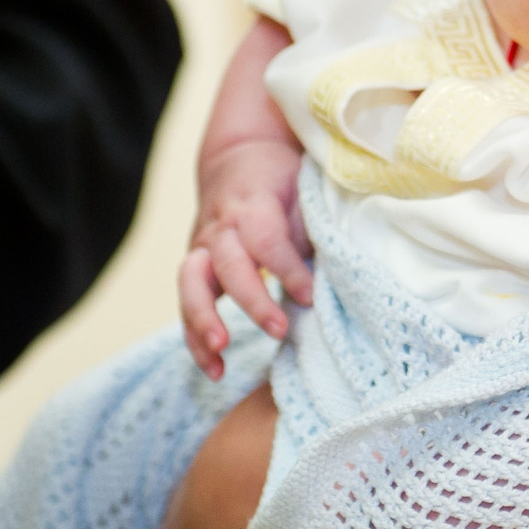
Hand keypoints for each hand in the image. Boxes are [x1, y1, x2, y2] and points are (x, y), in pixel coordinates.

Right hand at [179, 138, 311, 378]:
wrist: (240, 158)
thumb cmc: (282, 181)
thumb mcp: (303, 192)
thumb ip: (313, 230)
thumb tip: (340, 273)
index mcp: (252, 203)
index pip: (267, 240)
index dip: (288, 269)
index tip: (311, 296)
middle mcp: (221, 227)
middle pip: (228, 265)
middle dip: (252, 300)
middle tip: (278, 329)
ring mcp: (202, 248)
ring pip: (191, 284)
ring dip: (203, 322)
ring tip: (220, 357)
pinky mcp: (195, 270)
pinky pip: (188, 305)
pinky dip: (196, 340)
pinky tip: (216, 370)